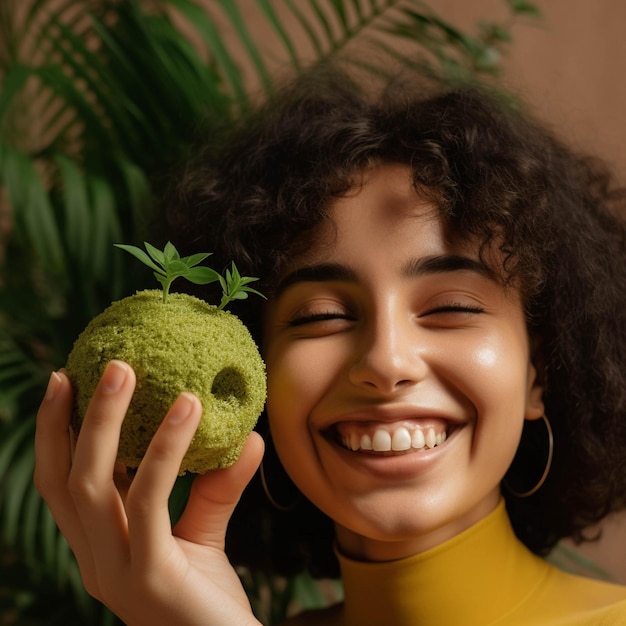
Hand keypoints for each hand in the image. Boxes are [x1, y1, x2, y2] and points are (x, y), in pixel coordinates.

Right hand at [34, 360, 263, 625]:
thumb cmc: (209, 603)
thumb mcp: (204, 537)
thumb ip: (214, 490)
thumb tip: (247, 436)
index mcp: (100, 548)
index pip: (62, 486)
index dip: (56, 435)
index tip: (66, 383)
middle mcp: (96, 561)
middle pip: (64, 480)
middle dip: (65, 420)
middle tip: (88, 367)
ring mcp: (115, 572)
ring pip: (93, 484)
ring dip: (105, 421)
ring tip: (126, 370)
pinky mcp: (149, 576)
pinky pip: (150, 498)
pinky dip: (165, 447)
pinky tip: (188, 407)